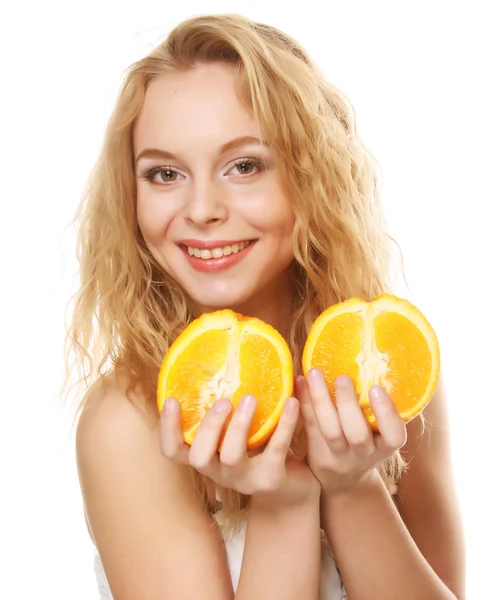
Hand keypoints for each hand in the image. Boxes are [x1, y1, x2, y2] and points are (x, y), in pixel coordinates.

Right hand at [160, 394, 320, 506]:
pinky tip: (291, 402)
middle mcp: (220, 473)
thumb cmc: (260, 451)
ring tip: (251, 398)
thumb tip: (228, 361)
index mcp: (208, 458)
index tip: (172, 400)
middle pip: (198, 457)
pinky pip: (276, 450)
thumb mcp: (240, 434)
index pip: (174, 451)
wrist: (294, 490)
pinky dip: (284, 424)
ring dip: (239, 425)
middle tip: (224, 401)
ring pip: (231, 456)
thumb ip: (229, 412)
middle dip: (208, 427)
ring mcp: (245, 480)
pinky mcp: (272, 480)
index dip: (168, 429)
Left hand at [296, 369, 406, 496]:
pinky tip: (299, 380)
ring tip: (315, 373)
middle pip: (356, 434)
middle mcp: (363, 454)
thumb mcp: (382, 434)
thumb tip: (374, 362)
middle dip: (348, 404)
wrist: (344, 479)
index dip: (386, 414)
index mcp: (385, 446)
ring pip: (329, 431)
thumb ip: (381, 409)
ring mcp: (339, 457)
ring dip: (320, 400)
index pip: (394, 435)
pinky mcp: (316, 453)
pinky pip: (309, 426)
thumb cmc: (369, 443)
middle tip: (342, 377)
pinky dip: (303, 402)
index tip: (376, 388)